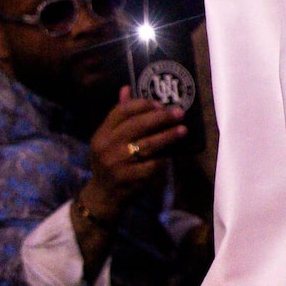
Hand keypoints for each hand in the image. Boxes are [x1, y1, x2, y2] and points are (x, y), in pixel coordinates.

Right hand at [75, 89, 188, 232]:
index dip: (142, 104)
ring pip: (148, 145)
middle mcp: (107, 146)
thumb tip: (126, 88)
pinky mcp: (128, 179)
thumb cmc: (109, 163)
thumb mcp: (108, 140)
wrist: (102, 196)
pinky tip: (172, 155)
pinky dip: (163, 159)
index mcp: (102, 134)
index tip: (159, 104)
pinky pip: (152, 165)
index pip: (122, 111)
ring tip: (183, 130)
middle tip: (179, 113)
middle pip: (137, 125)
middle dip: (161, 117)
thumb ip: (118, 116)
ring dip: (168, 136)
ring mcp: (117, 163)